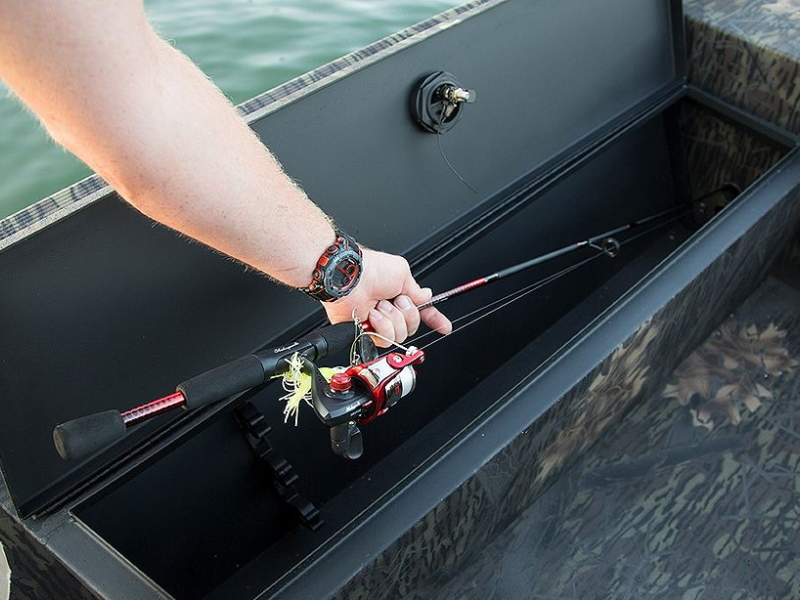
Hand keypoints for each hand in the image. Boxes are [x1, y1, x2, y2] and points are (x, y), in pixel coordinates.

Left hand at [322, 248, 451, 346]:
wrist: (350, 278)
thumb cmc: (372, 269)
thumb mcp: (402, 274)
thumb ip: (416, 290)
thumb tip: (427, 295)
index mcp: (399, 295)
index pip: (422, 312)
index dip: (434, 320)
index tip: (444, 327)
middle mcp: (390, 310)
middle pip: (412, 327)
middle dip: (408, 314)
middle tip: (398, 301)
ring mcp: (378, 322)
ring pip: (399, 335)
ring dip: (393, 319)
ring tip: (381, 305)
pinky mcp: (366, 332)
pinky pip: (384, 339)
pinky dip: (381, 326)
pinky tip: (373, 315)